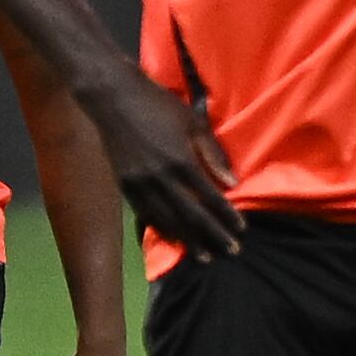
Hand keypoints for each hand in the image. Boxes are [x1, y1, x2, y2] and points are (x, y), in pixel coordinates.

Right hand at [90, 69, 243, 258]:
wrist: (113, 98)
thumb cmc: (158, 105)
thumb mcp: (191, 122)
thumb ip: (212, 153)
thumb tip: (232, 182)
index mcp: (180, 160)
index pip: (209, 196)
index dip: (226, 215)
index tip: (241, 228)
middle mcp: (160, 178)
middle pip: (191, 215)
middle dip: (213, 235)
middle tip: (231, 251)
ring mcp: (140, 184)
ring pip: (168, 221)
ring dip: (189, 240)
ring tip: (205, 256)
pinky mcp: (125, 186)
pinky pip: (146, 215)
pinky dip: (162, 230)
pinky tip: (175, 239)